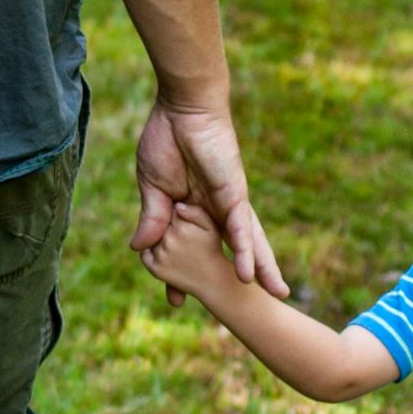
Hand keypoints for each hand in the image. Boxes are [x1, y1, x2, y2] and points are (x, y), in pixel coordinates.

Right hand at [129, 98, 288, 304]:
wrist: (181, 108)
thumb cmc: (167, 140)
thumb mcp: (153, 189)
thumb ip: (152, 219)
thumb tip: (139, 249)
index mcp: (196, 211)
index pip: (194, 250)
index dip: (183, 275)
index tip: (176, 302)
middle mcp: (217, 212)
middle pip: (235, 250)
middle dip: (243, 276)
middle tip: (259, 304)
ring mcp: (228, 204)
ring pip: (248, 242)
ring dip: (260, 269)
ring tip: (274, 294)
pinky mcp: (233, 194)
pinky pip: (240, 227)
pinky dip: (244, 251)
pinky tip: (247, 274)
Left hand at [140, 203, 232, 299]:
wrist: (212, 280)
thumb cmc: (211, 250)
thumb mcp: (210, 227)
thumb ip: (196, 212)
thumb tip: (177, 206)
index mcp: (182, 227)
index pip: (171, 211)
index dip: (178, 216)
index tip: (186, 224)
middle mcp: (169, 240)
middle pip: (159, 224)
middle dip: (167, 227)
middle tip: (182, 238)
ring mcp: (161, 255)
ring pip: (151, 238)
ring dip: (159, 239)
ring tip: (177, 247)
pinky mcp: (155, 269)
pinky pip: (145, 253)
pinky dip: (151, 252)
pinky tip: (166, 254)